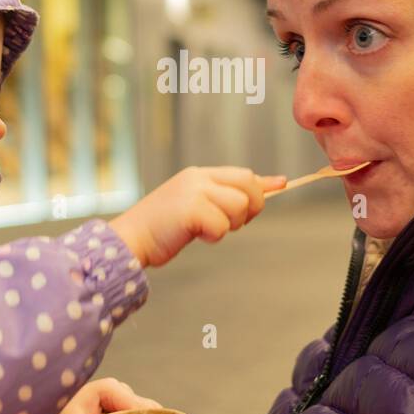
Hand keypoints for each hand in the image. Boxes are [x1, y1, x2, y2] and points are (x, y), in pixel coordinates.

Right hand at [108, 167, 286, 268]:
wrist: (131, 240)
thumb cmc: (162, 229)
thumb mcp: (193, 207)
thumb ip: (220, 199)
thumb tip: (259, 194)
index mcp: (198, 175)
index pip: (241, 174)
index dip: (263, 183)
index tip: (283, 183)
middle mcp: (198, 178)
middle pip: (248, 185)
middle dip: (251, 207)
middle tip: (233, 223)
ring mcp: (194, 191)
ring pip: (239, 206)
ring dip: (229, 224)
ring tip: (206, 230)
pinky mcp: (191, 209)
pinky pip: (222, 226)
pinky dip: (214, 237)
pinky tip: (195, 236)